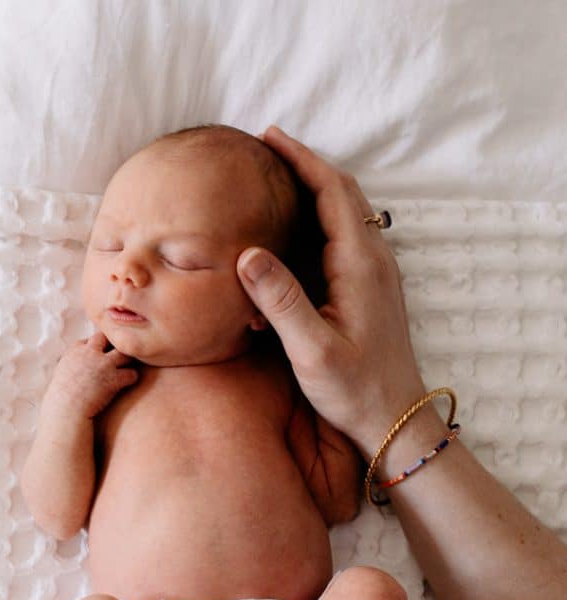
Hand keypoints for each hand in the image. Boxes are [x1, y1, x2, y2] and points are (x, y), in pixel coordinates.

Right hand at [51, 331, 137, 417]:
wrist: (66, 411)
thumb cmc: (62, 397)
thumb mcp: (63, 373)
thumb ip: (73, 364)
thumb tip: (77, 365)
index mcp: (75, 350)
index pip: (91, 339)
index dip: (98, 347)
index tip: (100, 357)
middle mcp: (90, 353)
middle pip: (108, 338)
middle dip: (114, 345)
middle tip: (118, 357)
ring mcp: (103, 364)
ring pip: (124, 353)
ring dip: (128, 361)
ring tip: (127, 369)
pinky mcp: (114, 379)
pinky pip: (132, 373)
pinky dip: (132, 378)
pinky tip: (128, 383)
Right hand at [237, 126, 425, 457]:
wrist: (394, 419)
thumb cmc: (354, 390)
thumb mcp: (311, 351)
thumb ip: (281, 300)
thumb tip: (247, 253)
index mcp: (359, 265)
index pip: (332, 191)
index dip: (300, 159)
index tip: (268, 138)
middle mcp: (373, 260)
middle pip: (342, 192)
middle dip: (306, 164)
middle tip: (267, 150)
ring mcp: (376, 273)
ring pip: (346, 212)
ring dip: (315, 188)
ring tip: (276, 180)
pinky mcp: (371, 289)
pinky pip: (346, 236)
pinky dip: (321, 216)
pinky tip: (296, 228)